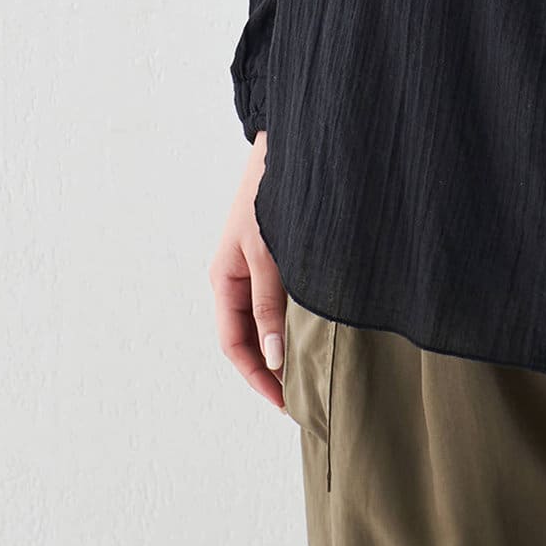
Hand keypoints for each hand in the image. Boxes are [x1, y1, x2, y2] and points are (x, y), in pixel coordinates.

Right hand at [209, 130, 288, 411]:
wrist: (290, 143)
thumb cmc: (271, 193)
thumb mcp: (267, 252)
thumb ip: (269, 303)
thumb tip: (274, 356)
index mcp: (225, 280)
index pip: (235, 344)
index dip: (257, 376)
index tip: (284, 402)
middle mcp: (238, 277)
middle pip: (250, 337)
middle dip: (273, 368)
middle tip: (305, 397)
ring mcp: (259, 266)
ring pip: (269, 319)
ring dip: (287, 345)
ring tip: (315, 372)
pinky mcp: (280, 254)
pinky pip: (284, 299)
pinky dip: (297, 319)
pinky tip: (320, 330)